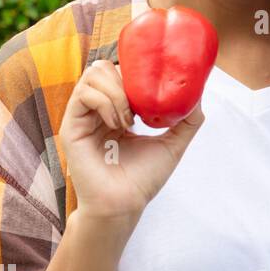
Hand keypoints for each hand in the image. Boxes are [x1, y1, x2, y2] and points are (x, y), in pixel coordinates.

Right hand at [58, 59, 204, 233]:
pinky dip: (107, 102)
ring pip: (93, 74)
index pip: (120, 72)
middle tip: (142, 106)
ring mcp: (83, 116)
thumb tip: (198, 94)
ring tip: (130, 120)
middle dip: (128, 78)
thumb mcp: (173, 143)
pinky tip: (119, 124)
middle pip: (105, 66)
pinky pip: (84, 94)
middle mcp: (98, 110)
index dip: (137, 70)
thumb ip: (187, 119)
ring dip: (118, 92)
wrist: (125, 204)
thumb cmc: (144, 178)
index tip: (156, 86)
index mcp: (117, 110)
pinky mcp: (72, 126)